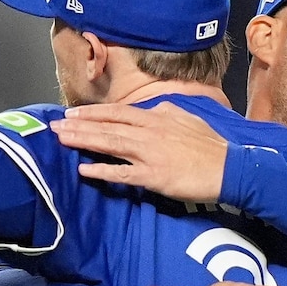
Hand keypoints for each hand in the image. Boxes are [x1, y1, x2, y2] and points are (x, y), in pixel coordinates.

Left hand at [52, 103, 228, 201]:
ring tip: (62, 140)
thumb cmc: (211, 145)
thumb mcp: (187, 118)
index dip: (93, 113)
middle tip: (55, 126)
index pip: (118, 112)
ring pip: (110, 143)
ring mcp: (151, 153)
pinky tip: (84, 170)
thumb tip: (153, 109)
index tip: (72, 114)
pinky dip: (102, 171)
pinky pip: (123, 173)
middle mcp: (150, 131)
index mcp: (158, 116)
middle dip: (79, 125)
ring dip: (84, 141)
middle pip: (108, 125)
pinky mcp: (154, 176)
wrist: (231, 167)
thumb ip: (166, 113)